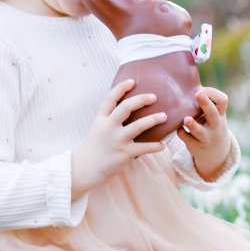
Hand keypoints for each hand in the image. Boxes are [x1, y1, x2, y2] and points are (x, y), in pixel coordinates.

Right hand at [72, 78, 168, 198]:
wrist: (85, 169)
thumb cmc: (94, 147)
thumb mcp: (97, 128)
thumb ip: (109, 118)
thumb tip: (127, 107)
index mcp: (101, 119)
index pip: (110, 98)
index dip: (121, 88)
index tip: (132, 81)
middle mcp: (108, 127)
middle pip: (126, 107)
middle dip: (141, 100)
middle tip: (154, 97)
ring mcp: (117, 140)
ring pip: (138, 126)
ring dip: (153, 119)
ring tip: (165, 116)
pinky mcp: (124, 153)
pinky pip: (144, 148)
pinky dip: (155, 146)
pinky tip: (162, 145)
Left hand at [178, 86, 232, 179]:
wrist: (216, 153)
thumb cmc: (210, 125)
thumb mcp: (213, 115)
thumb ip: (203, 102)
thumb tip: (183, 80)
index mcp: (220, 114)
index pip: (222, 101)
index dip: (212, 93)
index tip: (201, 89)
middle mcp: (216, 125)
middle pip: (213, 114)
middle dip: (206, 103)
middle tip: (198, 93)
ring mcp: (207, 137)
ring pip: (200, 131)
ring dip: (193, 125)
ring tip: (187, 119)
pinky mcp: (197, 146)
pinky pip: (189, 140)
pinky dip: (183, 135)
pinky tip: (179, 130)